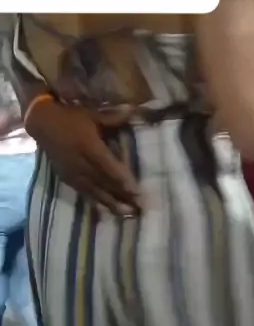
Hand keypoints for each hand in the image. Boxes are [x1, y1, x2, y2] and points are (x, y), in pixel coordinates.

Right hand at [26, 100, 140, 215]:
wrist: (42, 124)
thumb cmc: (70, 117)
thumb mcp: (92, 115)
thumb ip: (113, 118)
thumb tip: (133, 111)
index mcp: (89, 146)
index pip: (108, 167)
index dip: (122, 180)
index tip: (136, 192)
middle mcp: (80, 162)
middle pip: (104, 182)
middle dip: (121, 195)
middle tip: (138, 207)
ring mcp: (72, 172)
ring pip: (94, 190)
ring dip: (111, 202)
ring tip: (126, 213)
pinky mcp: (66, 178)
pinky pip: (83, 192)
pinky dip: (95, 201)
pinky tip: (106, 209)